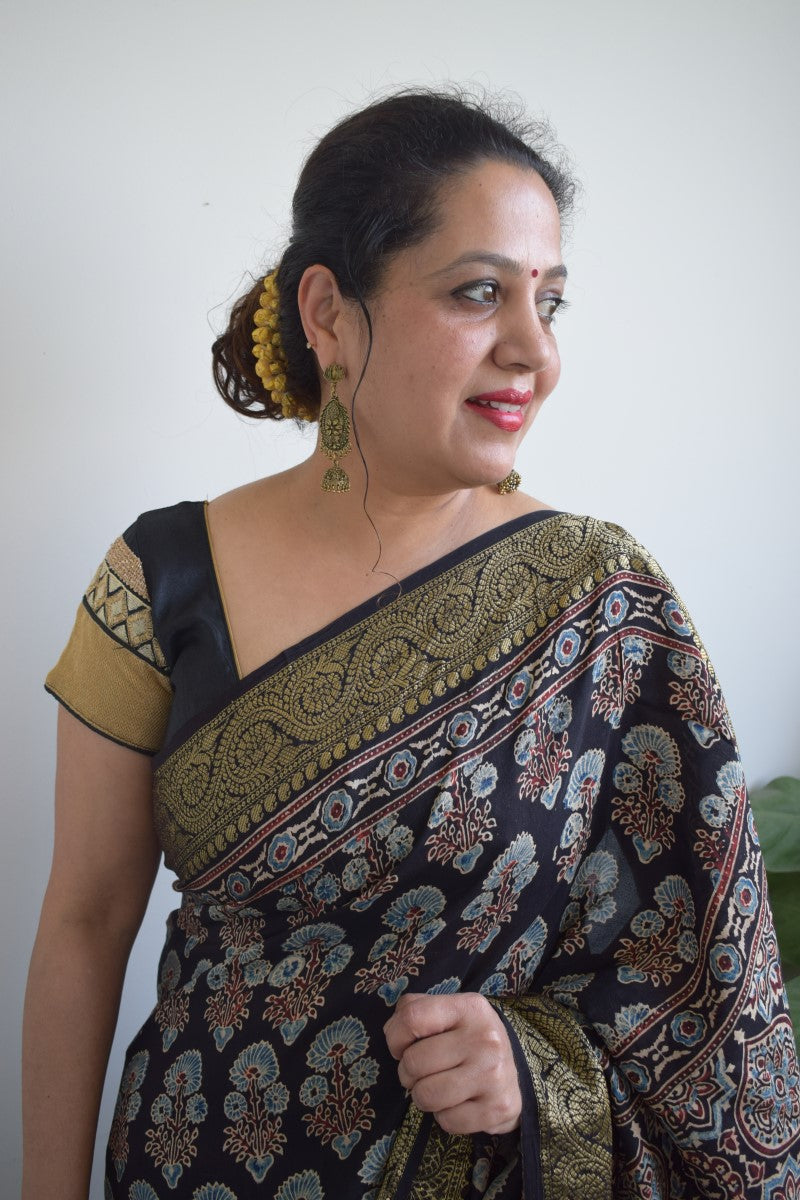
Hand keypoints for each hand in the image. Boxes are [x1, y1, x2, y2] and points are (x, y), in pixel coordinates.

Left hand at [383, 991, 521, 1135]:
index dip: (395, 1037)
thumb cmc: (468, 1040)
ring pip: (426, 1095)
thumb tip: (391, 1030)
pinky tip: (458, 1103)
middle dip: (408, 1072)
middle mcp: (486, 1038)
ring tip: (438, 1087)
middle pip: (414, 1062)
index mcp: (470, 1008)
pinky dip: (445, 1117)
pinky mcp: (498, 1108)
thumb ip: (415, 1010)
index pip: (412, 1017)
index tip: (402, 1046)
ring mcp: (494, 1075)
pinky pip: (447, 1121)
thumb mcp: (448, 1013)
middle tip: (423, 1071)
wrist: (516, 1075)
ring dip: (423, 1097)